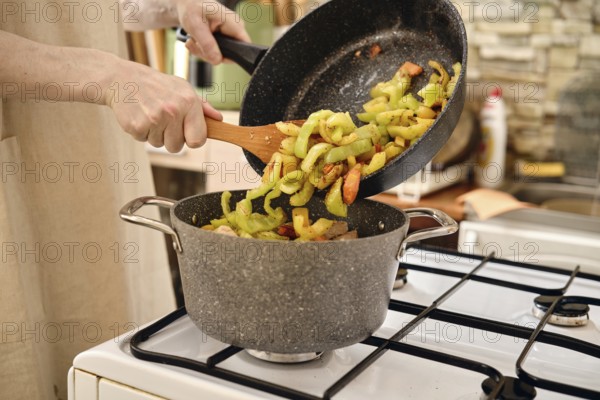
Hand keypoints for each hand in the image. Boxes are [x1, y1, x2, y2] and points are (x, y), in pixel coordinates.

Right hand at [105, 58, 221, 152]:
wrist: (123, 78)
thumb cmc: (157, 85)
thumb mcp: (182, 88)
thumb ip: (202, 106)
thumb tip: (218, 119)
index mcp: (189, 102)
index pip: (198, 140)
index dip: (192, 139)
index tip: (185, 132)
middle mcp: (173, 110)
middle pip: (177, 147)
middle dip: (170, 137)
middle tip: (163, 119)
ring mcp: (154, 119)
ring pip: (159, 145)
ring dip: (154, 134)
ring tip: (150, 114)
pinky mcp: (136, 126)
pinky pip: (143, 141)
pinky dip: (141, 131)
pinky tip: (139, 115)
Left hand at [174, 0, 250, 63]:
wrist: (188, 5)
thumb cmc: (192, 9)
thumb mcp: (196, 26)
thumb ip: (207, 44)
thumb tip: (217, 60)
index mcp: (234, 24)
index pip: (244, 47)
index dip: (230, 56)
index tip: (212, 54)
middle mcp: (235, 30)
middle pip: (230, 55)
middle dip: (210, 55)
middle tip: (196, 45)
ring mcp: (230, 35)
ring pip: (221, 56)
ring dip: (204, 53)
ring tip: (193, 42)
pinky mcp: (224, 39)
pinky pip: (217, 52)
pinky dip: (204, 51)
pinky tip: (196, 42)